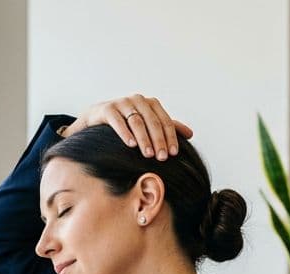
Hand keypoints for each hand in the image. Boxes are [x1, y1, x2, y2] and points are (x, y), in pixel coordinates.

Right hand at [63, 94, 193, 160]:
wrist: (98, 117)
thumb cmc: (127, 122)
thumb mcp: (148, 123)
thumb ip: (168, 127)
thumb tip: (191, 134)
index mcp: (151, 103)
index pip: (165, 121)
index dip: (171, 137)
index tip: (173, 154)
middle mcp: (138, 100)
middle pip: (152, 122)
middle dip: (158, 141)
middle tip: (162, 158)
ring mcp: (122, 103)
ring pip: (137, 122)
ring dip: (144, 139)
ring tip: (148, 155)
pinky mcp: (108, 108)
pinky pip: (118, 122)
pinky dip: (125, 133)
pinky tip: (131, 145)